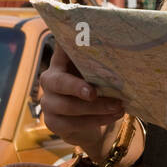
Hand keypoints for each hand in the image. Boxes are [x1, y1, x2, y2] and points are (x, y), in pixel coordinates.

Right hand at [38, 43, 124, 161]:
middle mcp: (49, 81)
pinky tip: (114, 116)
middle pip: (60, 82)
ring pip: (69, 107)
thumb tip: (116, 45)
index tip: (82, 41)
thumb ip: (98, 61)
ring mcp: (48, 103)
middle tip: (94, 93)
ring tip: (118, 106)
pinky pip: (74, 124)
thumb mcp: (93, 73)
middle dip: (78, 87)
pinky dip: (97, 120)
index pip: (61, 50)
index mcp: (59, 63)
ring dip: (97, 108)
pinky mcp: (53, 123)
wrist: (83, 120)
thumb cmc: (91, 88)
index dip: (68, 46)